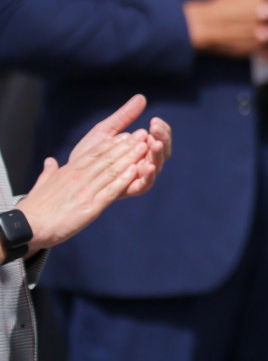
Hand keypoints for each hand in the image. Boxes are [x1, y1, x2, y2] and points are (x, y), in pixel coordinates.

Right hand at [14, 94, 164, 255]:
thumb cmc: (35, 207)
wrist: (29, 226)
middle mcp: (79, 177)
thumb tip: (50, 161)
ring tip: (145, 146)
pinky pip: (110, 190)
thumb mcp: (43, 184)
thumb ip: (49, 172)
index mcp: (70, 170)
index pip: (95, 153)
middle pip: (107, 158)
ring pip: (112, 170)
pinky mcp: (90, 206)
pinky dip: (124, 180)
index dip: (113, 143)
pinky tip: (136, 171)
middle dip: (127, 145)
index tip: (128, 134)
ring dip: (130, 158)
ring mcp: (86, 190)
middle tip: (143, 134)